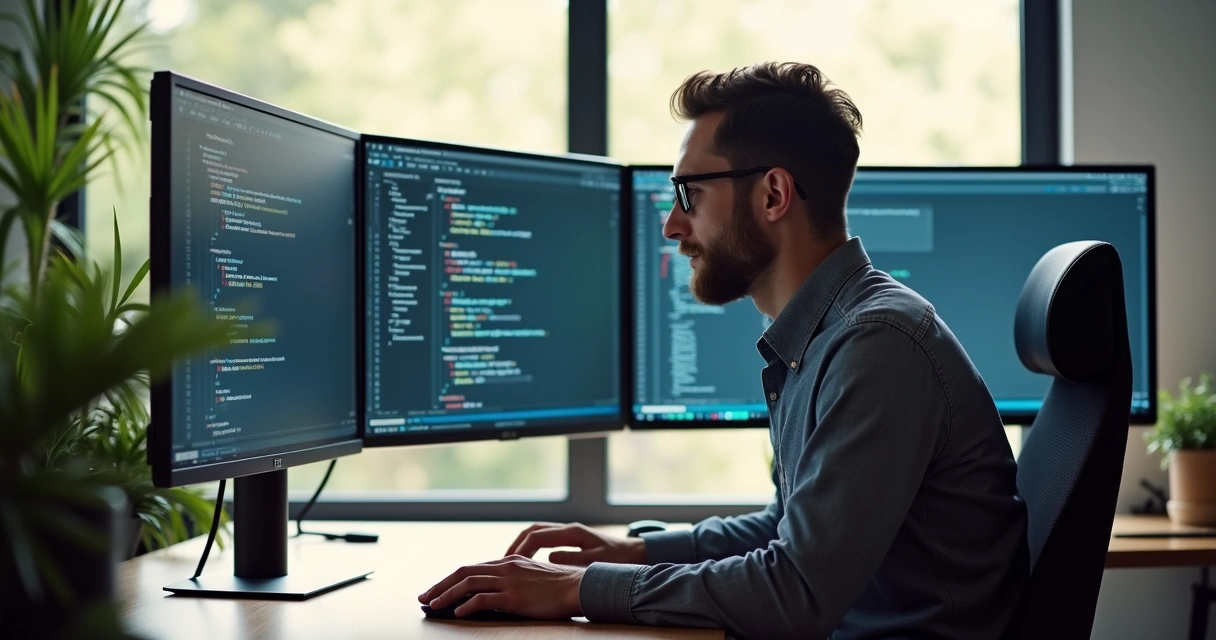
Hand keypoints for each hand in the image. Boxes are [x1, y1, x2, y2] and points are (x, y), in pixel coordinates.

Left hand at [417, 555, 583, 619]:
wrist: (577, 587)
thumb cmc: (557, 586)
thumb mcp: (530, 576)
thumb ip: (511, 579)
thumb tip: (491, 593)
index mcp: (508, 561)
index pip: (472, 568)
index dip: (451, 579)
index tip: (437, 590)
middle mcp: (505, 567)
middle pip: (464, 572)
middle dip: (440, 585)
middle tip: (424, 598)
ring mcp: (509, 581)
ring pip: (469, 584)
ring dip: (447, 595)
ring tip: (434, 605)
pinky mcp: (514, 596)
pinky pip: (483, 599)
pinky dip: (467, 605)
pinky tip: (458, 614)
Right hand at [505, 522, 646, 565]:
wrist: (633, 553)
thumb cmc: (617, 560)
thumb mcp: (595, 562)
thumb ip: (571, 560)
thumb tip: (548, 558)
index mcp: (572, 532)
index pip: (538, 536)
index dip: (521, 549)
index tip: (510, 563)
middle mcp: (568, 528)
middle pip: (533, 530)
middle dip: (516, 544)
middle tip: (502, 562)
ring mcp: (568, 532)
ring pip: (537, 532)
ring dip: (522, 544)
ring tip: (510, 561)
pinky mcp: (570, 538)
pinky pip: (544, 538)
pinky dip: (531, 546)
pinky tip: (527, 561)